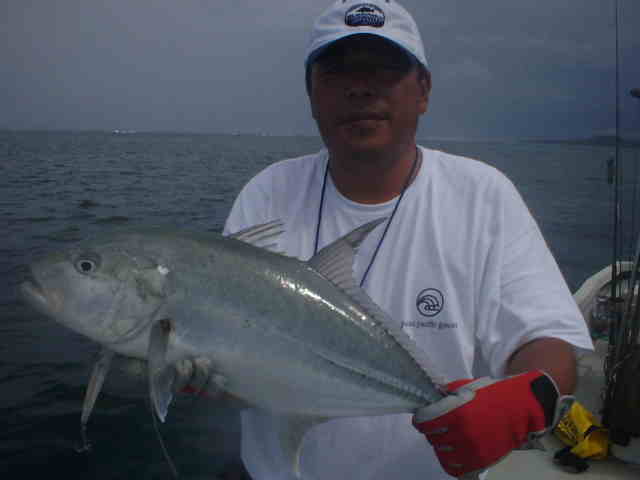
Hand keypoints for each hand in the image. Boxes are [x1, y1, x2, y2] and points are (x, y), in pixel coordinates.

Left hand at [413, 370, 573, 477]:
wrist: (519, 409)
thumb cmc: (491, 395)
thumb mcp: (464, 388)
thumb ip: (444, 395)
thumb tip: (427, 401)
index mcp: (456, 413)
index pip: (424, 423)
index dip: (420, 420)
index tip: (422, 418)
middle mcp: (462, 433)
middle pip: (431, 438)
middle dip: (432, 431)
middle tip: (438, 425)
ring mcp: (471, 449)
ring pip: (441, 453)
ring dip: (441, 445)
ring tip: (448, 437)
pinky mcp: (480, 461)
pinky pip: (454, 467)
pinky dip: (450, 460)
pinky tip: (453, 451)